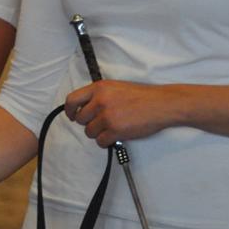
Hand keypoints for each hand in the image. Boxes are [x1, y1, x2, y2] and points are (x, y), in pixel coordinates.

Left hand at [65, 80, 183, 145]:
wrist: (160, 104)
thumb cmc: (141, 96)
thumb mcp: (116, 87)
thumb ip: (99, 95)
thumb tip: (85, 107)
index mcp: (99, 88)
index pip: (72, 99)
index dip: (69, 110)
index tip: (72, 116)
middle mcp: (100, 101)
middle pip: (80, 119)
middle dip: (89, 123)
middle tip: (100, 123)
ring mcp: (107, 116)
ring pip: (89, 132)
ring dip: (98, 133)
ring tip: (111, 128)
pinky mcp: (115, 130)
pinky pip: (101, 142)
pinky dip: (106, 141)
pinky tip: (115, 136)